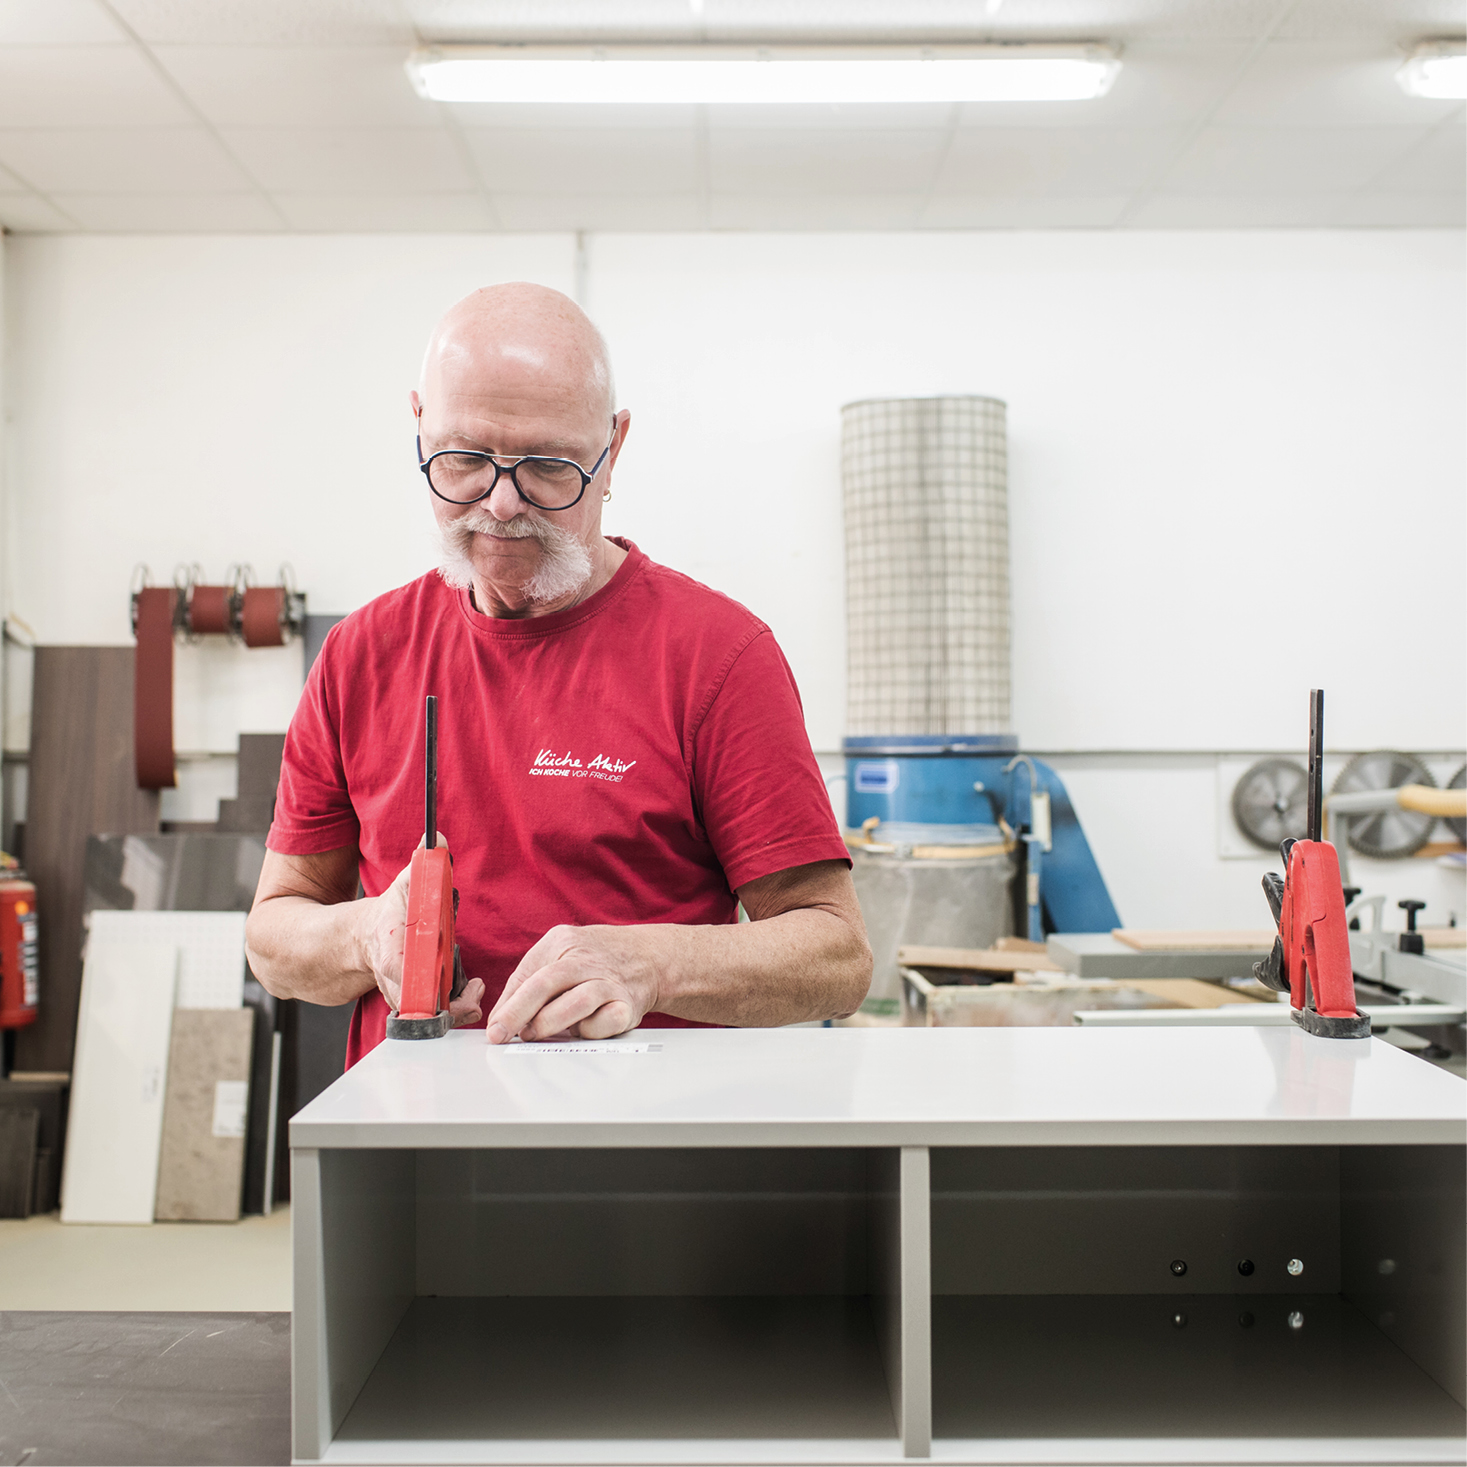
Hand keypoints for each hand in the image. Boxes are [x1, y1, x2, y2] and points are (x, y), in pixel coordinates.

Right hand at [360, 837, 484, 1027]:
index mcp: (391, 954)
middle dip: (451, 1006)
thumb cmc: (389, 915)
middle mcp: (395, 982)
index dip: (422, 986)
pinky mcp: (414, 1004)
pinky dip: (454, 1010)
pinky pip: (435, 1016)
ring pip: (430, 1017)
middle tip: (474, 992)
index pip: (402, 975)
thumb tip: (437, 838)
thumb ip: (423, 863)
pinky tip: (470, 996)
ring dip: (457, 1009)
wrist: (359, 940)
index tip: (443, 989)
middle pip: (422, 1006)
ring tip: (475, 992)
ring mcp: (404, 996)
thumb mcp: (404, 885)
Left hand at [486, 925, 661, 1043]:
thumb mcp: (557, 954)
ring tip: (536, 1034)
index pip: (529, 974)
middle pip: (547, 983)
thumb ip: (526, 982)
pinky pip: (605, 1023)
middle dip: (520, 1013)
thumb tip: (499, 1019)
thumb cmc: (593, 961)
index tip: (494, 1030)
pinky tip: (580, 1029)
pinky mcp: (628, 1006)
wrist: (649, 957)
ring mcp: (609, 982)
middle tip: (504, 1035)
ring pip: (577, 1002)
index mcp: (562, 943)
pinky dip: (589, 1031)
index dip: (508, 1006)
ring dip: (551, 1023)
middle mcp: (586, 959)